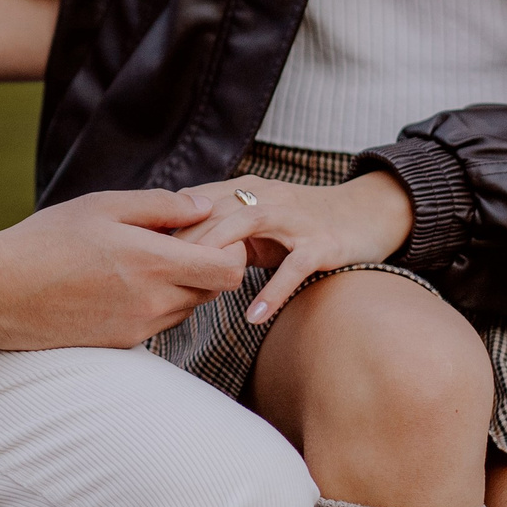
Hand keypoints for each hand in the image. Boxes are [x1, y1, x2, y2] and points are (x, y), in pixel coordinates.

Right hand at [0, 188, 247, 349]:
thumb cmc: (45, 240)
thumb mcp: (101, 206)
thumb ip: (159, 206)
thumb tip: (203, 208)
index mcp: (153, 263)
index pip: (229, 271)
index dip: (230, 251)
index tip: (208, 232)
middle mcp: (154, 302)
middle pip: (214, 291)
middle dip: (205, 265)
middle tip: (174, 241)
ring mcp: (139, 328)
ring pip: (187, 307)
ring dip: (180, 285)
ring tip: (140, 260)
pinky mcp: (122, 344)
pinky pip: (159, 322)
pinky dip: (155, 302)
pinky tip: (120, 282)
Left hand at [177, 171, 414, 322]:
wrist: (367, 213)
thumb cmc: (304, 223)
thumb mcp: (259, 223)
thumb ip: (222, 231)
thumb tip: (173, 253)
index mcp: (247, 190)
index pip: (196, 202)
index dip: (167, 224)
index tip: (138, 251)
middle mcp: (267, 197)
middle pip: (213, 211)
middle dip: (182, 239)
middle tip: (154, 272)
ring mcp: (295, 220)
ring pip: (245, 226)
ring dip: (216, 252)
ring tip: (193, 281)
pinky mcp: (322, 243)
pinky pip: (294, 268)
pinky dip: (272, 292)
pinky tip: (253, 316)